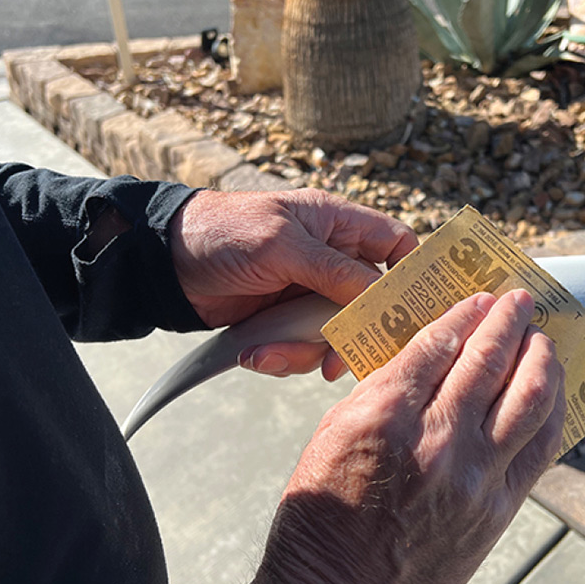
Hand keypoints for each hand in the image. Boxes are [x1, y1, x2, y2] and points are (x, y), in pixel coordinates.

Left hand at [170, 188, 416, 378]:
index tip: (417, 310)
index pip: (398, 246)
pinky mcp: (287, 320)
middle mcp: (332, 260)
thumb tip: (382, 298)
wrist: (166, 263)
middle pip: (373, 303)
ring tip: (275, 351)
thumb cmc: (223, 231)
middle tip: (347, 358)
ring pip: (338, 333)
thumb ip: (335, 270)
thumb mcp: (282, 245)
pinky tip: (260, 353)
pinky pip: (305, 348)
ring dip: (312, 351)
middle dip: (359, 333)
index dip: (413, 275)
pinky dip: (285, 356)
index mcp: (339, 225)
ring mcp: (309, 293)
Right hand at [218, 290, 565, 583]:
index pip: (438, 345)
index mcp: (385, 417)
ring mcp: (473, 479)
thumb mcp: (332, 433)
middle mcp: (435, 443)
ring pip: (528, 399)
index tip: (479, 299)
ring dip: (541, 358)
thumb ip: (383, 388)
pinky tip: (551, 391)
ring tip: (543, 340)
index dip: (465, 315)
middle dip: (510, 321)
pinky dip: (552, 410)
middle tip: (520, 301)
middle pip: (488, 362)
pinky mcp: (496, 511)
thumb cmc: (323, 516)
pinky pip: (539, 448)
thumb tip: (429, 352)